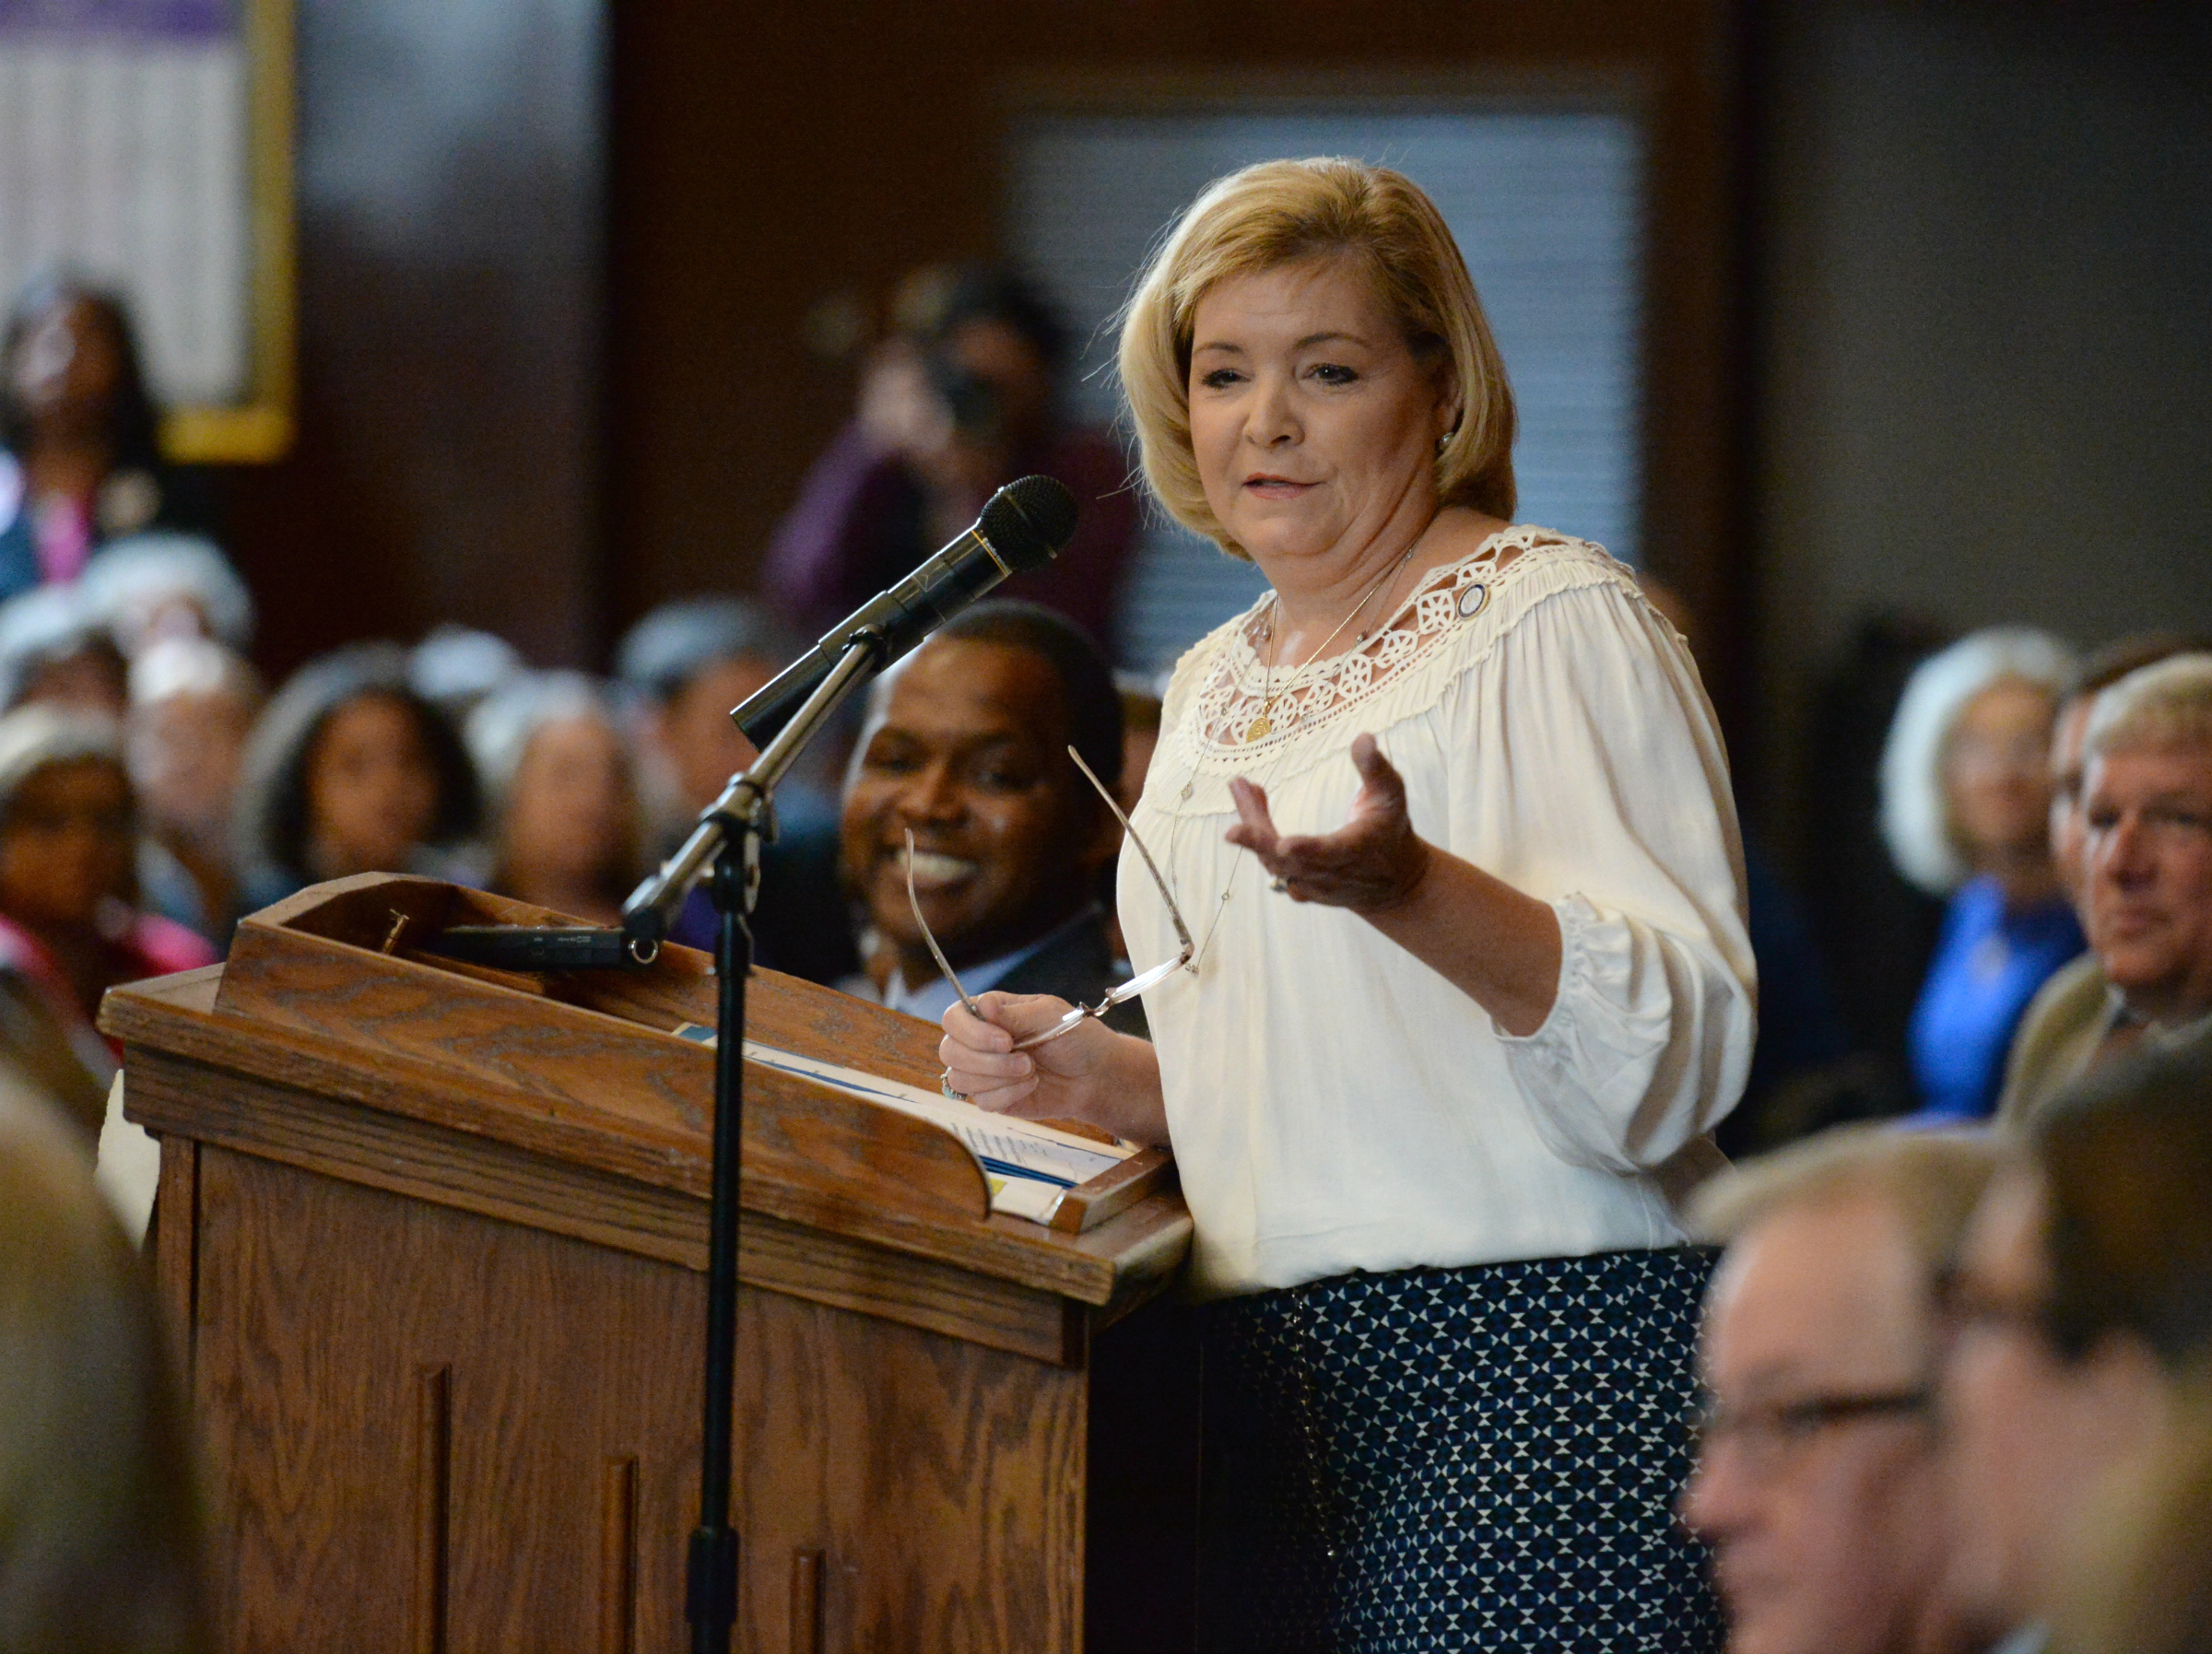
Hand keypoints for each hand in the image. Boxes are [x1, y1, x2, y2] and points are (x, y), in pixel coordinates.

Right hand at [938, 991, 1121, 1119]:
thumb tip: (982, 1004)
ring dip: (998, 1077)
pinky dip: (1009, 1094)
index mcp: (988, 1014)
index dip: (971, 1032)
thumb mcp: (1049, 1015)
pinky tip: (1032, 1084)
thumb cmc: (1074, 1037)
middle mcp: (978, 1041)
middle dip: (986, 1060)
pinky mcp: (991, 1098)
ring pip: (960, 1079)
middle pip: (949, 1051)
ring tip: (1030, 1070)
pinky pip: (982, 1101)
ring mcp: (982, 1072)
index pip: (953, 1018)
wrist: (1094, 1075)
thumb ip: (1014, 1013)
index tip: (1005, 1040)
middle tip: (1025, 1060)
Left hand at [1225, 731, 1432, 912]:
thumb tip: (1363, 737)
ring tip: (1241, 788)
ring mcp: (1313, 885)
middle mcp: (1331, 874)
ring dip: (1253, 827)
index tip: (1284, 844)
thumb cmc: (1390, 831)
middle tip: (1234, 819)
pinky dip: (1257, 839)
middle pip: (1288, 862)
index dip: (1307, 849)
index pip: (1330, 853)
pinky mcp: (1300, 888)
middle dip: (1258, 839)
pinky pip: (1272, 866)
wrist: (1394, 883)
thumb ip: (1376, 768)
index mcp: (1355, 850)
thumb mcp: (1392, 796)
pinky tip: (1250, 804)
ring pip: (1274, 863)